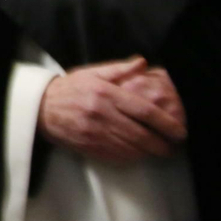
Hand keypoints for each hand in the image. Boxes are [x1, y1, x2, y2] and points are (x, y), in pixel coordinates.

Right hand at [37, 56, 187, 164]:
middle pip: (141, 135)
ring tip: (160, 151)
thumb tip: (142, 62)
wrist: (40, 107)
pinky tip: (139, 154)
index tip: (180, 132)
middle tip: (173, 146)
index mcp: (106, 93)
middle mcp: (102, 114)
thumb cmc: (71, 88)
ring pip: (132, 148)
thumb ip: (119, 69)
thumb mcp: (93, 73)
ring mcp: (95, 133)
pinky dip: (133, 157)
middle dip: (162, 144)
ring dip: (149, 152)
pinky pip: (118, 156)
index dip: (166, 123)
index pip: (144, 111)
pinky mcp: (89, 147)